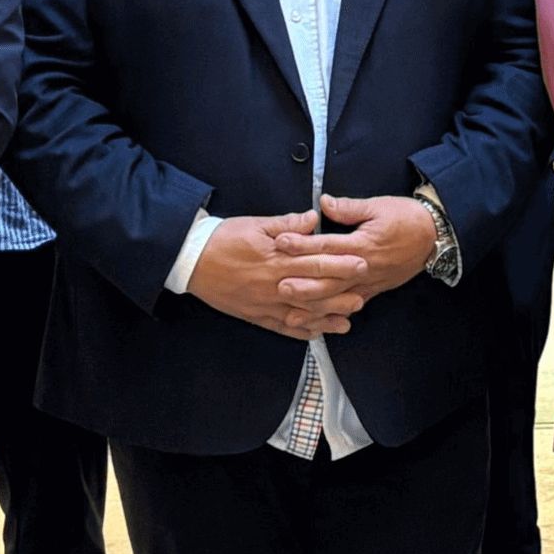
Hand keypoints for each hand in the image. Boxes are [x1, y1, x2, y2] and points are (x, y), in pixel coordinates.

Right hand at [188, 214, 367, 338]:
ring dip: (324, 318)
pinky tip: (316, 334)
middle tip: (362, 297)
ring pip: (300, 313)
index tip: (362, 263)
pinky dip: (299, 332)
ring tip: (347, 321)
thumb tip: (314, 218)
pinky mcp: (254, 315)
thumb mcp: (257, 224)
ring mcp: (264, 303)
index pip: (315, 262)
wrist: (191, 259)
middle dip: (339, 295)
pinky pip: (280, 327)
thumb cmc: (224, 238)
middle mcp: (273, 284)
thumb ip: (287, 224)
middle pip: (313, 290)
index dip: (341, 264)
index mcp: (276, 259)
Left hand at [275, 194, 436, 312]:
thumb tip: (324, 203)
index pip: (326, 245)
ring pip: (337, 298)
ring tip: (291, 311)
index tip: (280, 242)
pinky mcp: (373, 290)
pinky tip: (318, 322)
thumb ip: (349, 207)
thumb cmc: (406, 218)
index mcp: (362, 244)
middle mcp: (363, 267)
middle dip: (302, 282)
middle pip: (328, 278)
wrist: (433, 236)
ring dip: (313, 306)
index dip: (302, 244)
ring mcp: (368, 282)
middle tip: (277, 285)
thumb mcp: (378, 206)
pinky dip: (333, 316)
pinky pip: (350, 306)